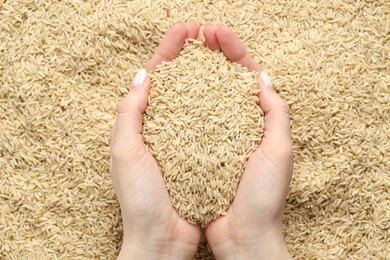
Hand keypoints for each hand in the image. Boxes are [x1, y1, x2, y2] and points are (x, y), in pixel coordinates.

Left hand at [110, 21, 201, 259]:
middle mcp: (165, 128)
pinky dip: (220, 103)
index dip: (169, 50)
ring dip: (207, 74)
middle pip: (179, 82)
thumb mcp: (125, 151)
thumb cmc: (140, 200)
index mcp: (142, 123)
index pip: (156, 77)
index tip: (185, 30)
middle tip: (205, 32)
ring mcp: (187, 140)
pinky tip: (231, 90)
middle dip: (191, 55)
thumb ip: (130, 112)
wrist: (163, 240)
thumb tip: (143, 74)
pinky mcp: (205, 154)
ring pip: (197, 99)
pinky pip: (213, 122)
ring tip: (220, 53)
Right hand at [203, 24, 292, 259]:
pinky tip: (172, 89)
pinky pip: (189, 120)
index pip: (246, 75)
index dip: (233, 51)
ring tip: (183, 51)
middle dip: (212, 54)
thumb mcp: (278, 151)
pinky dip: (183, 102)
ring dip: (196, 72)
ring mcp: (215, 137)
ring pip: (205, 97)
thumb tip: (263, 76)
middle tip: (198, 32)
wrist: (242, 236)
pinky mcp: (198, 151)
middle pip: (224, 80)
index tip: (216, 32)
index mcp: (259, 120)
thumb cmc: (264, 197)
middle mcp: (236, 125)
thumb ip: (275, 112)